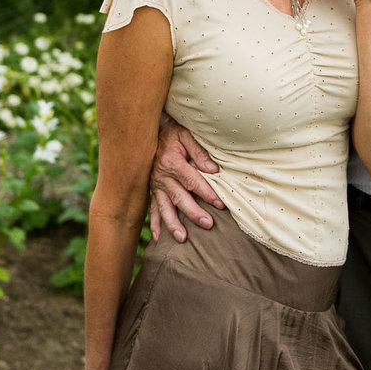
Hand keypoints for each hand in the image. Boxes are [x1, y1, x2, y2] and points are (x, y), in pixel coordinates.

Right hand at [149, 115, 223, 239]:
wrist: (150, 131)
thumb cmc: (172, 133)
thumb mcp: (186, 135)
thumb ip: (199, 152)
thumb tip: (213, 170)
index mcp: (172, 162)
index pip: (193, 181)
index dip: (207, 193)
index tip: (220, 204)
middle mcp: (162, 176)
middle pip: (180, 198)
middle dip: (194, 212)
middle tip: (208, 224)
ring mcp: (155, 185)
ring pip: (165, 207)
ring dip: (173, 224)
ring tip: (182, 238)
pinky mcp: (152, 190)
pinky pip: (152, 209)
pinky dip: (155, 223)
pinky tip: (158, 238)